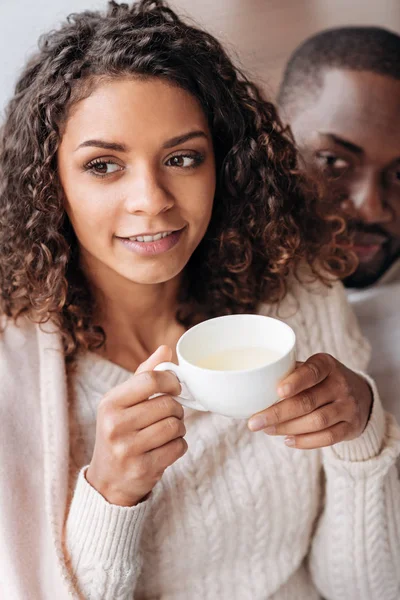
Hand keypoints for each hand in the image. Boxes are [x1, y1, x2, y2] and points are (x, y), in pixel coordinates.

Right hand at [86, 346, 186, 505]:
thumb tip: (165, 349)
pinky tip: (166, 447)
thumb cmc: (119, 432)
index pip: (150, 380)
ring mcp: (128, 449)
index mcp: (110, 403)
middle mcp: (115, 425)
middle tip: (169, 414)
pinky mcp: (144, 469)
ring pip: (175, 426)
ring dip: (179, 427)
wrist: (108, 480)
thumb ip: (144, 375)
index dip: (170, 381)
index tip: (175, 387)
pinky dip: (179, 445)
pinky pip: (178, 447)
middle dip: (176, 408)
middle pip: (167, 404)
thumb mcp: (123, 402)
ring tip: (167, 431)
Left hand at [248, 353, 372, 448]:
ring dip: (288, 428)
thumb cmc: (322, 380)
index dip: (295, 382)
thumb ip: (289, 375)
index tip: (278, 391)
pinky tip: (288, 440)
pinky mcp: (351, 427)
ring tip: (268, 430)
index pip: (312, 372)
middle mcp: (340, 384)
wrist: (360, 394)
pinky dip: (305, 441)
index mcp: (326, 365)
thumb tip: (254, 390)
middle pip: (308, 402)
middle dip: (278, 413)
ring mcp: (348, 406)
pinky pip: (328, 438)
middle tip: (255, 422)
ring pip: (317, 422)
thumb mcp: (311, 370)